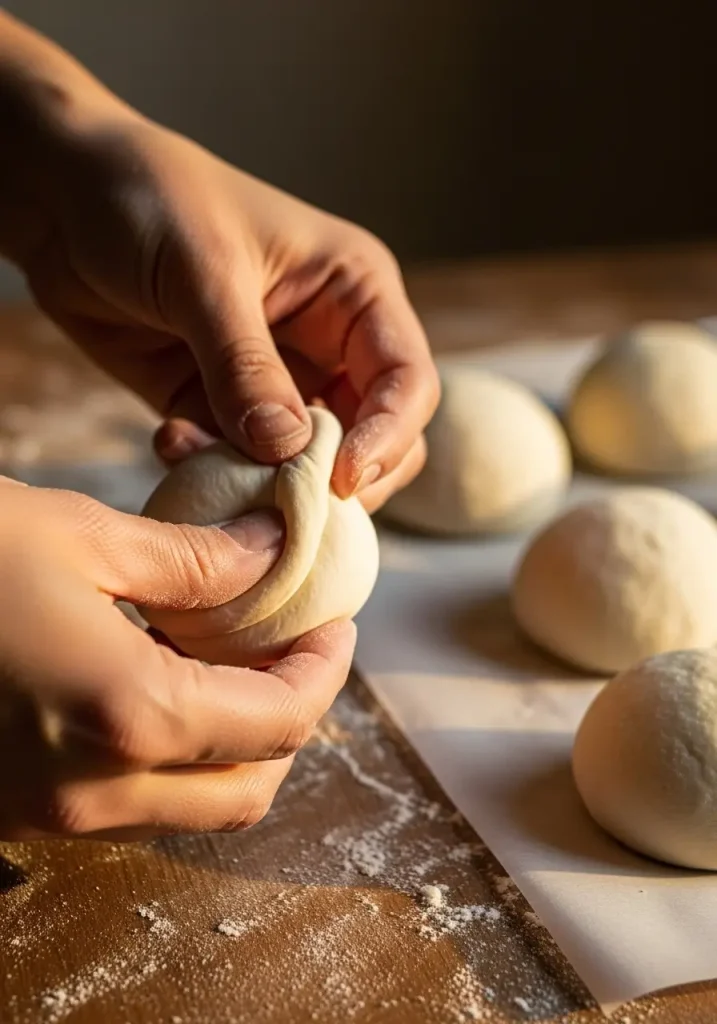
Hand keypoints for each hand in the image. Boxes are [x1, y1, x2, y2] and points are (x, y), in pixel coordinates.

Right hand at [0, 478, 354, 839]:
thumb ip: (194, 559)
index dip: (326, 673)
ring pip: (187, 809)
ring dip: (230, 750)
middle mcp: (93, 792)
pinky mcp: (17, 812)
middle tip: (295, 652)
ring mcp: (50, 816)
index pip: (280, 723)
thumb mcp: (80, 536)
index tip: (336, 626)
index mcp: (129, 716)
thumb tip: (271, 549)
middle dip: (289, 724)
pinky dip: (168, 759)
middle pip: (245, 793)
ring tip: (233, 665)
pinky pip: (127, 805)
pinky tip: (158, 687)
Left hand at [12, 110, 438, 512]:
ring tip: (206, 458)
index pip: (406, 381)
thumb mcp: (204, 273)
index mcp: (354, 293)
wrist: (63, 200)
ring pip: (309, 463)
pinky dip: (215, 474)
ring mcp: (279, 381)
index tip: (341, 479)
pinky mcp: (224, 409)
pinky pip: (243, 465)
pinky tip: (170, 441)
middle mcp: (329, 343)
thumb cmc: (149, 200)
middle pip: (376, 436)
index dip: (388, 436)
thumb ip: (245, 365)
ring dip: (266, 481)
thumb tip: (287, 449)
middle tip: (289, 501)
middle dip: (338, 476)